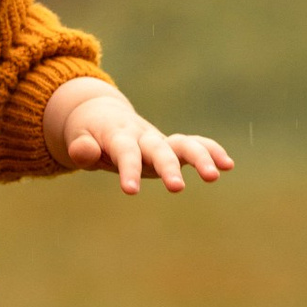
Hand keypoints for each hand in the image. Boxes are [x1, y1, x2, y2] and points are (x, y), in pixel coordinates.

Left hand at [43, 75, 234, 195]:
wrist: (102, 115)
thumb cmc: (88, 134)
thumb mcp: (77, 140)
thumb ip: (81, 148)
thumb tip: (82, 151)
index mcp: (118, 136)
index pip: (125, 153)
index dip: (128, 170)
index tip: (130, 191)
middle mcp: (143, 137)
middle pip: (159, 149)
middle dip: (168, 167)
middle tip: (177, 188)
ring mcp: (160, 141)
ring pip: (184, 144)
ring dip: (201, 157)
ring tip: (216, 175)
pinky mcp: (172, 145)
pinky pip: (195, 144)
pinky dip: (211, 150)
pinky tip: (228, 165)